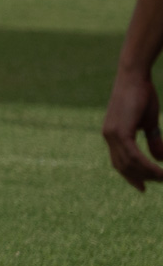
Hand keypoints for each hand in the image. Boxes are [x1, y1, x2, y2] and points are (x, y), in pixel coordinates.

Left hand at [103, 67, 162, 189]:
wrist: (135, 77)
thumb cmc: (142, 96)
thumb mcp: (149, 123)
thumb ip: (153, 141)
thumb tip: (160, 159)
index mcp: (112, 135)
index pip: (119, 162)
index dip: (131, 176)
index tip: (142, 188)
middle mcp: (108, 136)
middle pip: (123, 166)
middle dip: (142, 177)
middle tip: (160, 181)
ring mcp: (112, 134)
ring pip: (129, 163)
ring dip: (147, 173)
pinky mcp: (119, 131)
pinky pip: (132, 155)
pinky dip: (146, 165)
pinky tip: (159, 171)